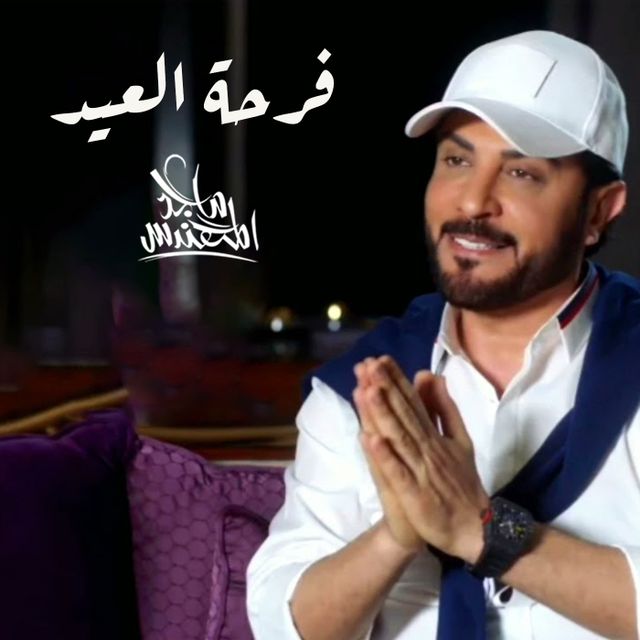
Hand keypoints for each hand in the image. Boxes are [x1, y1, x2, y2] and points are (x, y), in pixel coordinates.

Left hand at [359, 356, 488, 563]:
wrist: (477, 528)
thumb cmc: (461, 482)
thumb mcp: (459, 439)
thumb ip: (444, 408)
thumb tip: (429, 375)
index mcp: (434, 435)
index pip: (413, 403)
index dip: (397, 381)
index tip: (380, 359)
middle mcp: (427, 447)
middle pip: (404, 414)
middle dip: (386, 388)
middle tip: (369, 365)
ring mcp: (421, 470)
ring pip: (399, 438)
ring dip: (383, 415)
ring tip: (367, 391)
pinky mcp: (415, 494)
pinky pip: (398, 473)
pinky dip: (386, 457)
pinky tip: (370, 439)